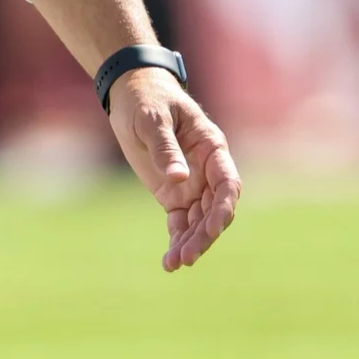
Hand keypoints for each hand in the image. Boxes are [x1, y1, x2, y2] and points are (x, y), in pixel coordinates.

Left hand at [105, 69, 240, 271]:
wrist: (131, 95)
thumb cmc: (147, 100)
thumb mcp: (153, 120)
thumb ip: (166, 148)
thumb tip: (179, 179)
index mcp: (212, 147)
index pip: (227, 183)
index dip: (223, 208)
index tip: (213, 228)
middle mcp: (207, 170)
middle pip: (215, 209)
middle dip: (205, 235)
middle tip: (187, 257)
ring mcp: (192, 185)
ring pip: (199, 221)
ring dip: (191, 243)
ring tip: (174, 263)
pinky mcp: (173, 195)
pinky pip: (181, 223)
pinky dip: (177, 241)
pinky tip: (169, 262)